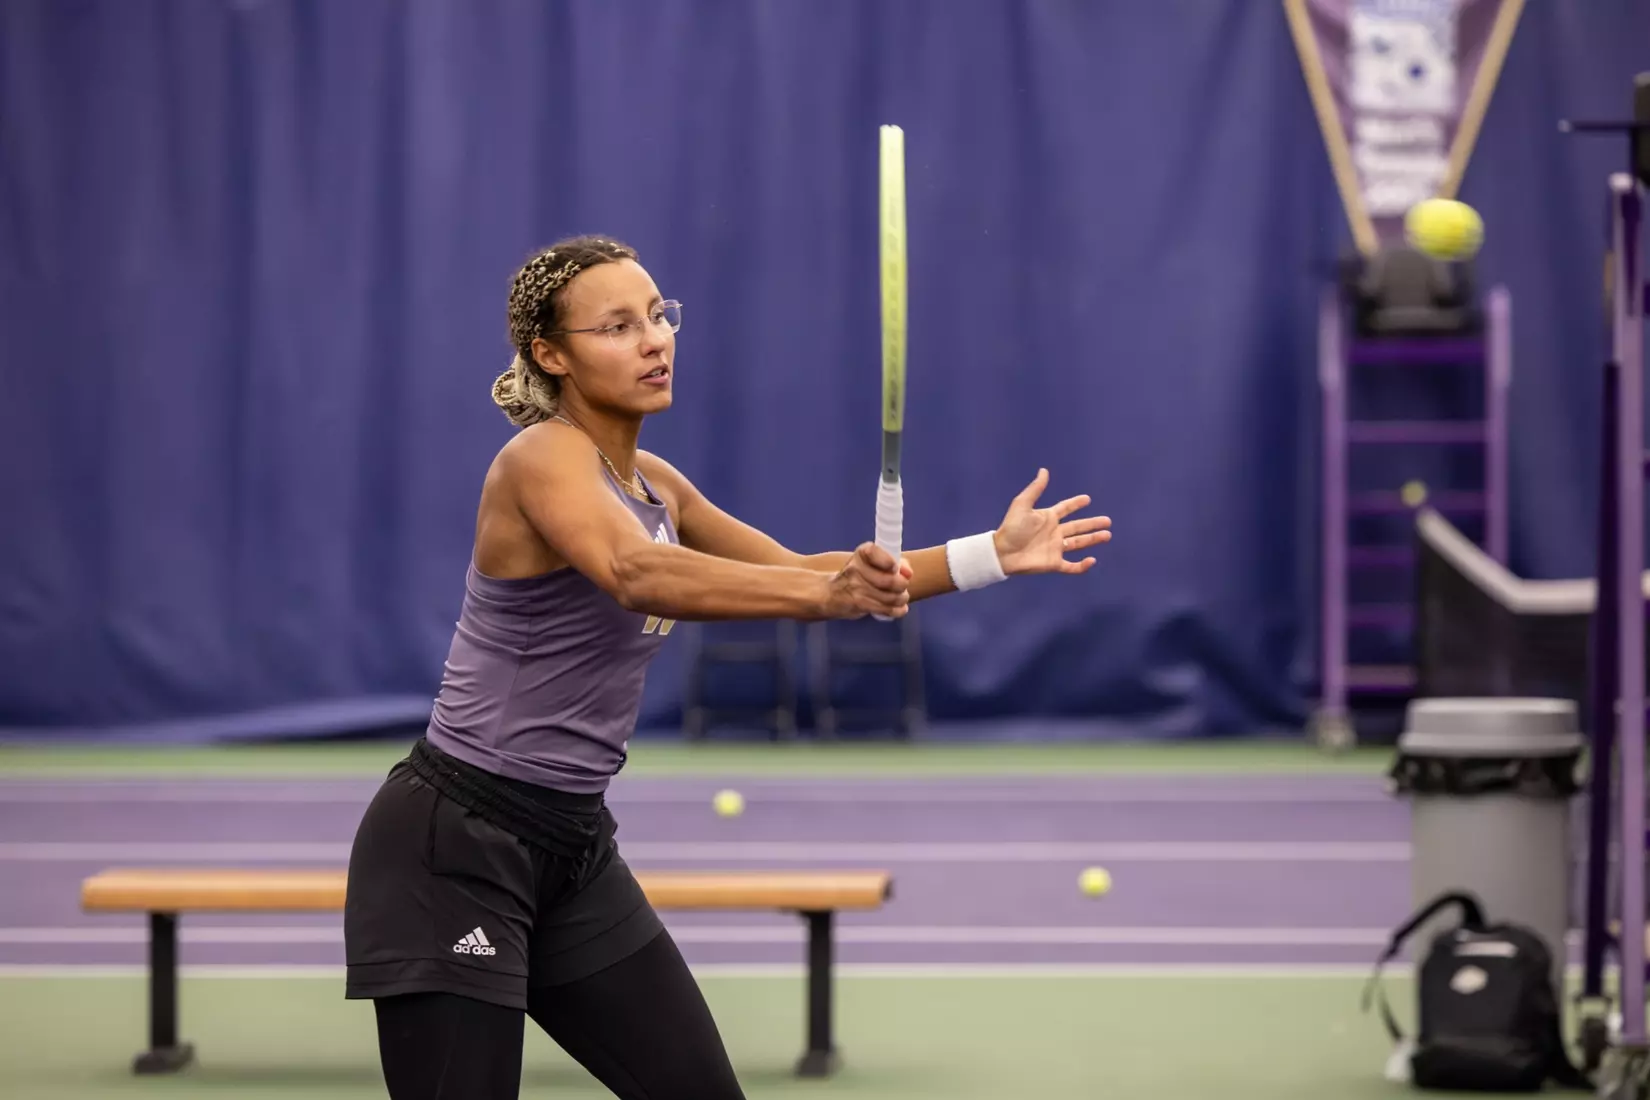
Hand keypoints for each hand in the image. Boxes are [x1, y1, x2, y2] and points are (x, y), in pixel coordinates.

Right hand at [824, 542, 912, 618]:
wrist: (832, 593)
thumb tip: (908, 573)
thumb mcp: (873, 562)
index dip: (889, 562)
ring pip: (890, 597)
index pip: (874, 552)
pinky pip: (886, 609)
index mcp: (862, 554)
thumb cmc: (859, 576)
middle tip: (902, 587)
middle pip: (889, 580)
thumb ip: (895, 561)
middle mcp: (856, 568)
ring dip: (901, 598)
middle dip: (902, 585)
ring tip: (901, 597)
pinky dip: (897, 610)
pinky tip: (899, 608)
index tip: (894, 568)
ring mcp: (856, 587)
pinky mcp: (858, 604)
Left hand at [992, 468, 1110, 576]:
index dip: (1075, 504)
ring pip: (1079, 543)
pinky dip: (1082, 566)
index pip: (1065, 509)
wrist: (1003, 553)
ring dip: (1093, 539)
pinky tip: (1092, 560)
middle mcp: (1054, 532)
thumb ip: (1035, 489)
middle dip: (1092, 524)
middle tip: (1108, 521)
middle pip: (1078, 527)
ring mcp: (1055, 548)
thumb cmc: (1012, 528)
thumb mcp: (1022, 505)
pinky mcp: (1054, 563)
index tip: (1087, 499)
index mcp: (1047, 518)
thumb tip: (1044, 470)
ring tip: (1107, 535)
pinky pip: (1072, 566)